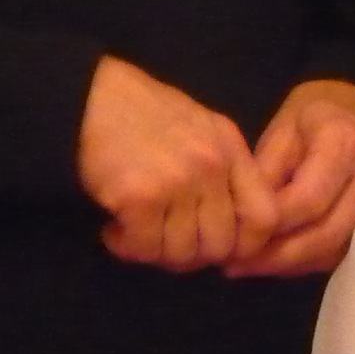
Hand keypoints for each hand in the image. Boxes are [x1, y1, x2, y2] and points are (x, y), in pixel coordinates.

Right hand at [76, 56, 278, 271]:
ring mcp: (178, 181)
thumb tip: (232, 234)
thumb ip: (223, 173)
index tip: (217, 251)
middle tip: (165, 242)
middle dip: (192, 255)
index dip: (245, 246)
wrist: (90, 98)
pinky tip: (115, 229)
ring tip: (138, 231)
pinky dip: (127, 247)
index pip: (264, 217)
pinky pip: (144, 249)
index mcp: (230, 149)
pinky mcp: (140, 197)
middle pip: (220, 245)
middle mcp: (212, 165)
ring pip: (181, 254)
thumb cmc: (144, 116)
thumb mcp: (201, 131)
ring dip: (156, 252)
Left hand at [227, 80, 354, 276]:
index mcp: (345, 144)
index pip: (306, 201)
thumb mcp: (282, 128)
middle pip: (324, 235)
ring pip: (333, 250)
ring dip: (289, 264)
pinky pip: (340, 251)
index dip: (267, 226)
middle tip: (235, 265)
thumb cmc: (316, 111)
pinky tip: (277, 260)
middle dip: (276, 257)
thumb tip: (240, 223)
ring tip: (249, 266)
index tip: (232, 238)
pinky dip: (306, 261)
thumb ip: (265, 174)